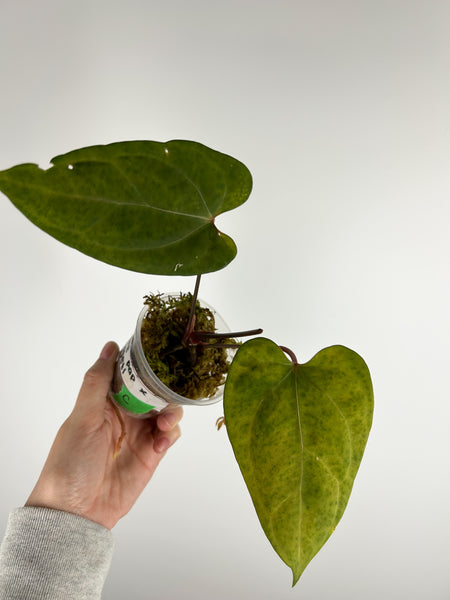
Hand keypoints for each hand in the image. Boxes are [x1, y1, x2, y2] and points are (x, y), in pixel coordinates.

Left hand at [25, 341, 182, 528]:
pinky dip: (170, 434)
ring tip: (164, 421)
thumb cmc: (70, 463)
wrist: (77, 513)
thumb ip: (97, 382)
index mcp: (105, 402)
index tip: (160, 354)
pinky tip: (161, 441)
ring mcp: (139, 435)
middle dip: (163, 388)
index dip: (143, 365)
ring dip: (171, 411)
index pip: (128, 374)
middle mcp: (124, 415)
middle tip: (168, 391)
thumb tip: (109, 347)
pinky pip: (169, 436)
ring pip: (166, 411)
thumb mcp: (82, 417)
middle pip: (153, 391)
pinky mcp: (151, 455)